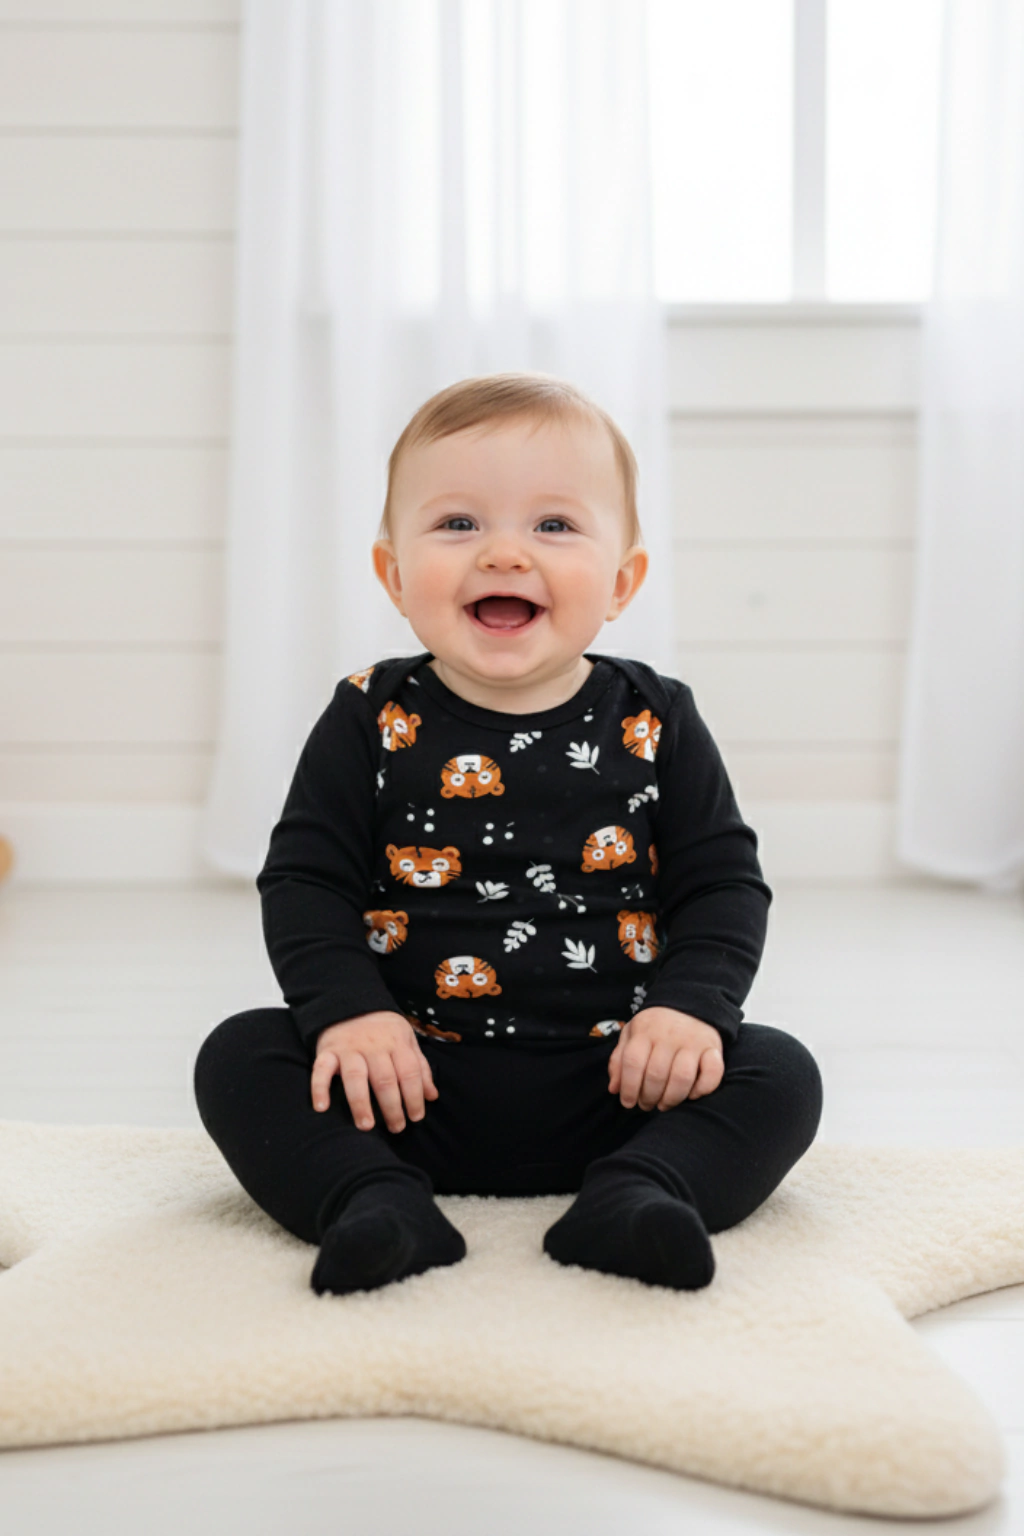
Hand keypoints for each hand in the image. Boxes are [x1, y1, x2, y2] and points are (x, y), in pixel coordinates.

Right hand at [311, 1011, 437, 1132]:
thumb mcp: (407, 1039)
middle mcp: (373, 1046)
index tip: (416, 1117)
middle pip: (385, 1080)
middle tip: (396, 1129)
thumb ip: (420, 1067)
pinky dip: (319, 1088)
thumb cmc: (383, 1029)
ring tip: (366, 1126)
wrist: (350, 1002)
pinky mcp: (327, 1050)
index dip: (415, 1097)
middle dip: (392, 1107)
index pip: (409, 1073)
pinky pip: (321, 1070)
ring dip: (361, 1104)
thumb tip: (432, 1096)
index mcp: (397, 1042)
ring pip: (356, 1078)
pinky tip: (322, 1107)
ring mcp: (349, 1048)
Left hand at [608, 1007, 723, 1111]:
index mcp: (645, 1030)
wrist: (690, 1003)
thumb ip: (620, 1060)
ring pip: (682, 1078)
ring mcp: (693, 1041)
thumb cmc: (656, 1026)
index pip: (633, 1062)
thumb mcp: (632, 1034)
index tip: (628, 1103)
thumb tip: (614, 1089)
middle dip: (648, 1097)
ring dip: (671, 1099)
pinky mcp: (713, 1048)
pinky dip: (702, 1089)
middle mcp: (670, 1035)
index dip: (628, 1088)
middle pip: (656, 1074)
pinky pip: (712, 1073)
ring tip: (664, 1105)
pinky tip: (691, 1095)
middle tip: (646, 1105)